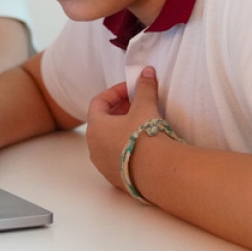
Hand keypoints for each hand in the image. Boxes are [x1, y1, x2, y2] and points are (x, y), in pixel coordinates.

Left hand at [86, 66, 162, 188]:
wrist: (157, 172)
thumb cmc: (145, 137)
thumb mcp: (145, 107)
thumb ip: (144, 88)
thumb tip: (147, 72)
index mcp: (95, 128)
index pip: (98, 102)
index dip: (115, 92)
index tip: (131, 89)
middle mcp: (94, 148)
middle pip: (102, 122)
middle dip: (120, 110)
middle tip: (137, 104)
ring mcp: (103, 165)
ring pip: (108, 141)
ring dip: (121, 130)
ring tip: (141, 124)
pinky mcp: (115, 178)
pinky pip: (117, 158)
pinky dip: (126, 148)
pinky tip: (143, 146)